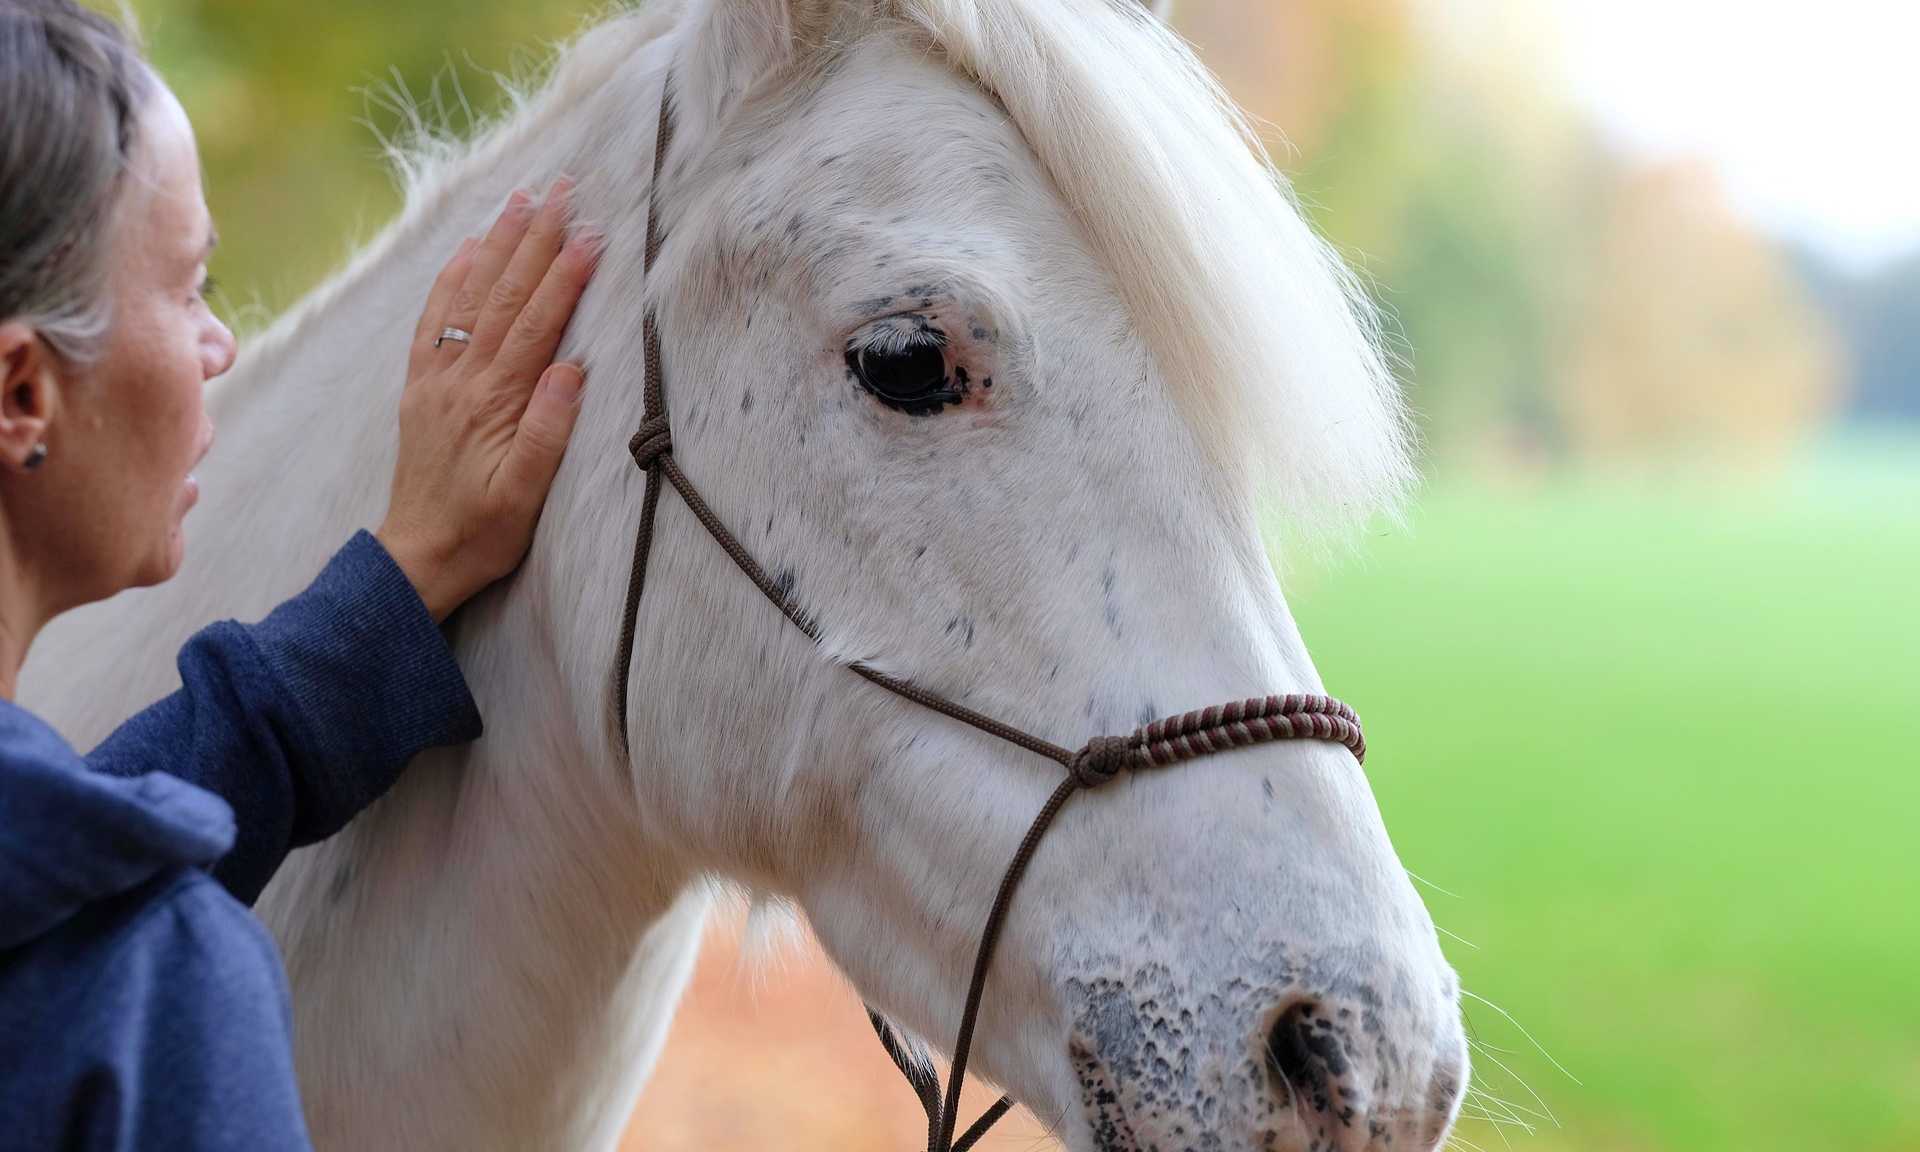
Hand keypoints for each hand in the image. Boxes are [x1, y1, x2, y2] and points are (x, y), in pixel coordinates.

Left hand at [377, 179, 598, 620]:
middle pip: (504, 294)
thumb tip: (572, 368)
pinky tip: (469, 248)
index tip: (591, 231)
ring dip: (497, 243)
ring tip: (521, 199)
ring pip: (470, 295)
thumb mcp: (527, 494)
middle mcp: (460, 380)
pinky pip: (436, 319)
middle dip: (534, 237)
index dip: (565, 274)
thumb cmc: (484, 532)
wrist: (419, 557)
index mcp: (492, 402)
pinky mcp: (423, 387)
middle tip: (561, 189)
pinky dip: (453, 277)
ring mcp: (437, 379)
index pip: (536, 323)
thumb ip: (548, 430)